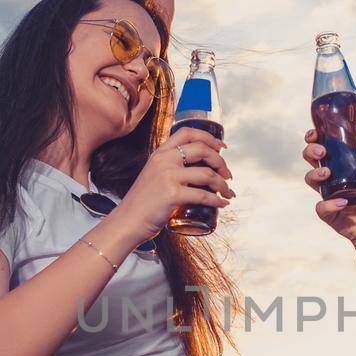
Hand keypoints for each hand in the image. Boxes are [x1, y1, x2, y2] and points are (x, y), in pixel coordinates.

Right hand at [117, 126, 234, 238]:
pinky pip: (203, 195)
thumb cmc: (142, 204)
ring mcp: (168, 176)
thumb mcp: (153, 176)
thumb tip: (198, 172)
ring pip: (207, 174)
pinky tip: (223, 203)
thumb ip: (170, 169)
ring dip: (223, 184)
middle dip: (221, 163)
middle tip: (228, 175)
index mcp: (160, 154)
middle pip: (202, 150)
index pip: (187, 133)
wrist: (126, 222)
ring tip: (228, 193)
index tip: (222, 148)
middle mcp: (164, 160)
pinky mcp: (172, 195)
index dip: (209, 137)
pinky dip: (218, 200)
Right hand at [302, 119, 355, 254]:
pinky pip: (321, 206)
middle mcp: (332, 180)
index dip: (314, 139)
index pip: (322, 148)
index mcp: (342, 167)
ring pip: (310, 180)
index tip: (315, 132)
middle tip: (321, 152)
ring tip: (326, 173)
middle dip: (310, 152)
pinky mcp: (329, 214)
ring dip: (314, 173)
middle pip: (311, 161)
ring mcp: (328, 196)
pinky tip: (343, 204)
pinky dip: (330, 204)